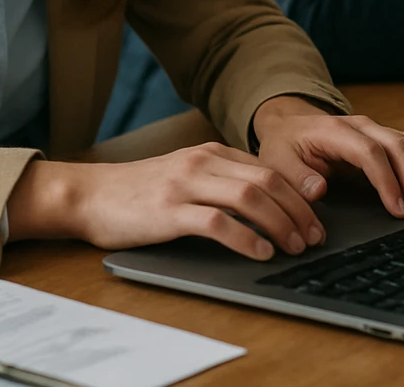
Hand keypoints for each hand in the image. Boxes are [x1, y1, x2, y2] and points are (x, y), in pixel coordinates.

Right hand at [4, 145, 323, 260]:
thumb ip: (219, 180)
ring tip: (295, 246)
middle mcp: (201, 163)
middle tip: (315, 237)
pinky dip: (245, 238)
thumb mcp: (184, 174)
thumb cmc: (137, 192)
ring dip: (280, 223)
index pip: (269, 168)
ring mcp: (185, 185)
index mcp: (209, 153)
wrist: (88, 195)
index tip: (315, 219)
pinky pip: (217, 222)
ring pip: (250, 197)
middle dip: (298, 211)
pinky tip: (260, 251)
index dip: (298, 195)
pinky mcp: (169, 211)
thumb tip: (264, 202)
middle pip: (268, 180)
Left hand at [252, 95, 403, 218]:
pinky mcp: (382, 138)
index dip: (387, 181)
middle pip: (398, 146)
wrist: (288, 126)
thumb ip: (295, 177)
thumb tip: (317, 190)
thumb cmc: (284, 146)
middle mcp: (361, 126)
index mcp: (335, 131)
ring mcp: (375, 129)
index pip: (370, 153)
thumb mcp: (277, 162)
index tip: (397, 209)